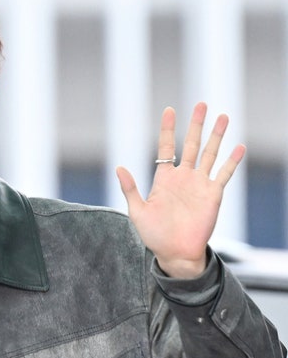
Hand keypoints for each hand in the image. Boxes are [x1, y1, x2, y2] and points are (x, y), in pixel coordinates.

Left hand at [116, 103, 245, 277]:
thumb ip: (130, 189)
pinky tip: (239, 148)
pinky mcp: (213, 195)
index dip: (168, 129)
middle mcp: (184, 178)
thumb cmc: (155, 235)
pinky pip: (224, 174)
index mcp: (164, 179)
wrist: (175, 253)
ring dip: (217, 136)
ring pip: (210, 154)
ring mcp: (199, 184)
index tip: (169, 110)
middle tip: (201, 104)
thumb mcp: (138, 212)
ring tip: (223, 117)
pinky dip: (232, 161)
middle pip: (191, 144)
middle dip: (196, 124)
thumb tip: (118, 167)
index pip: (167, 148)